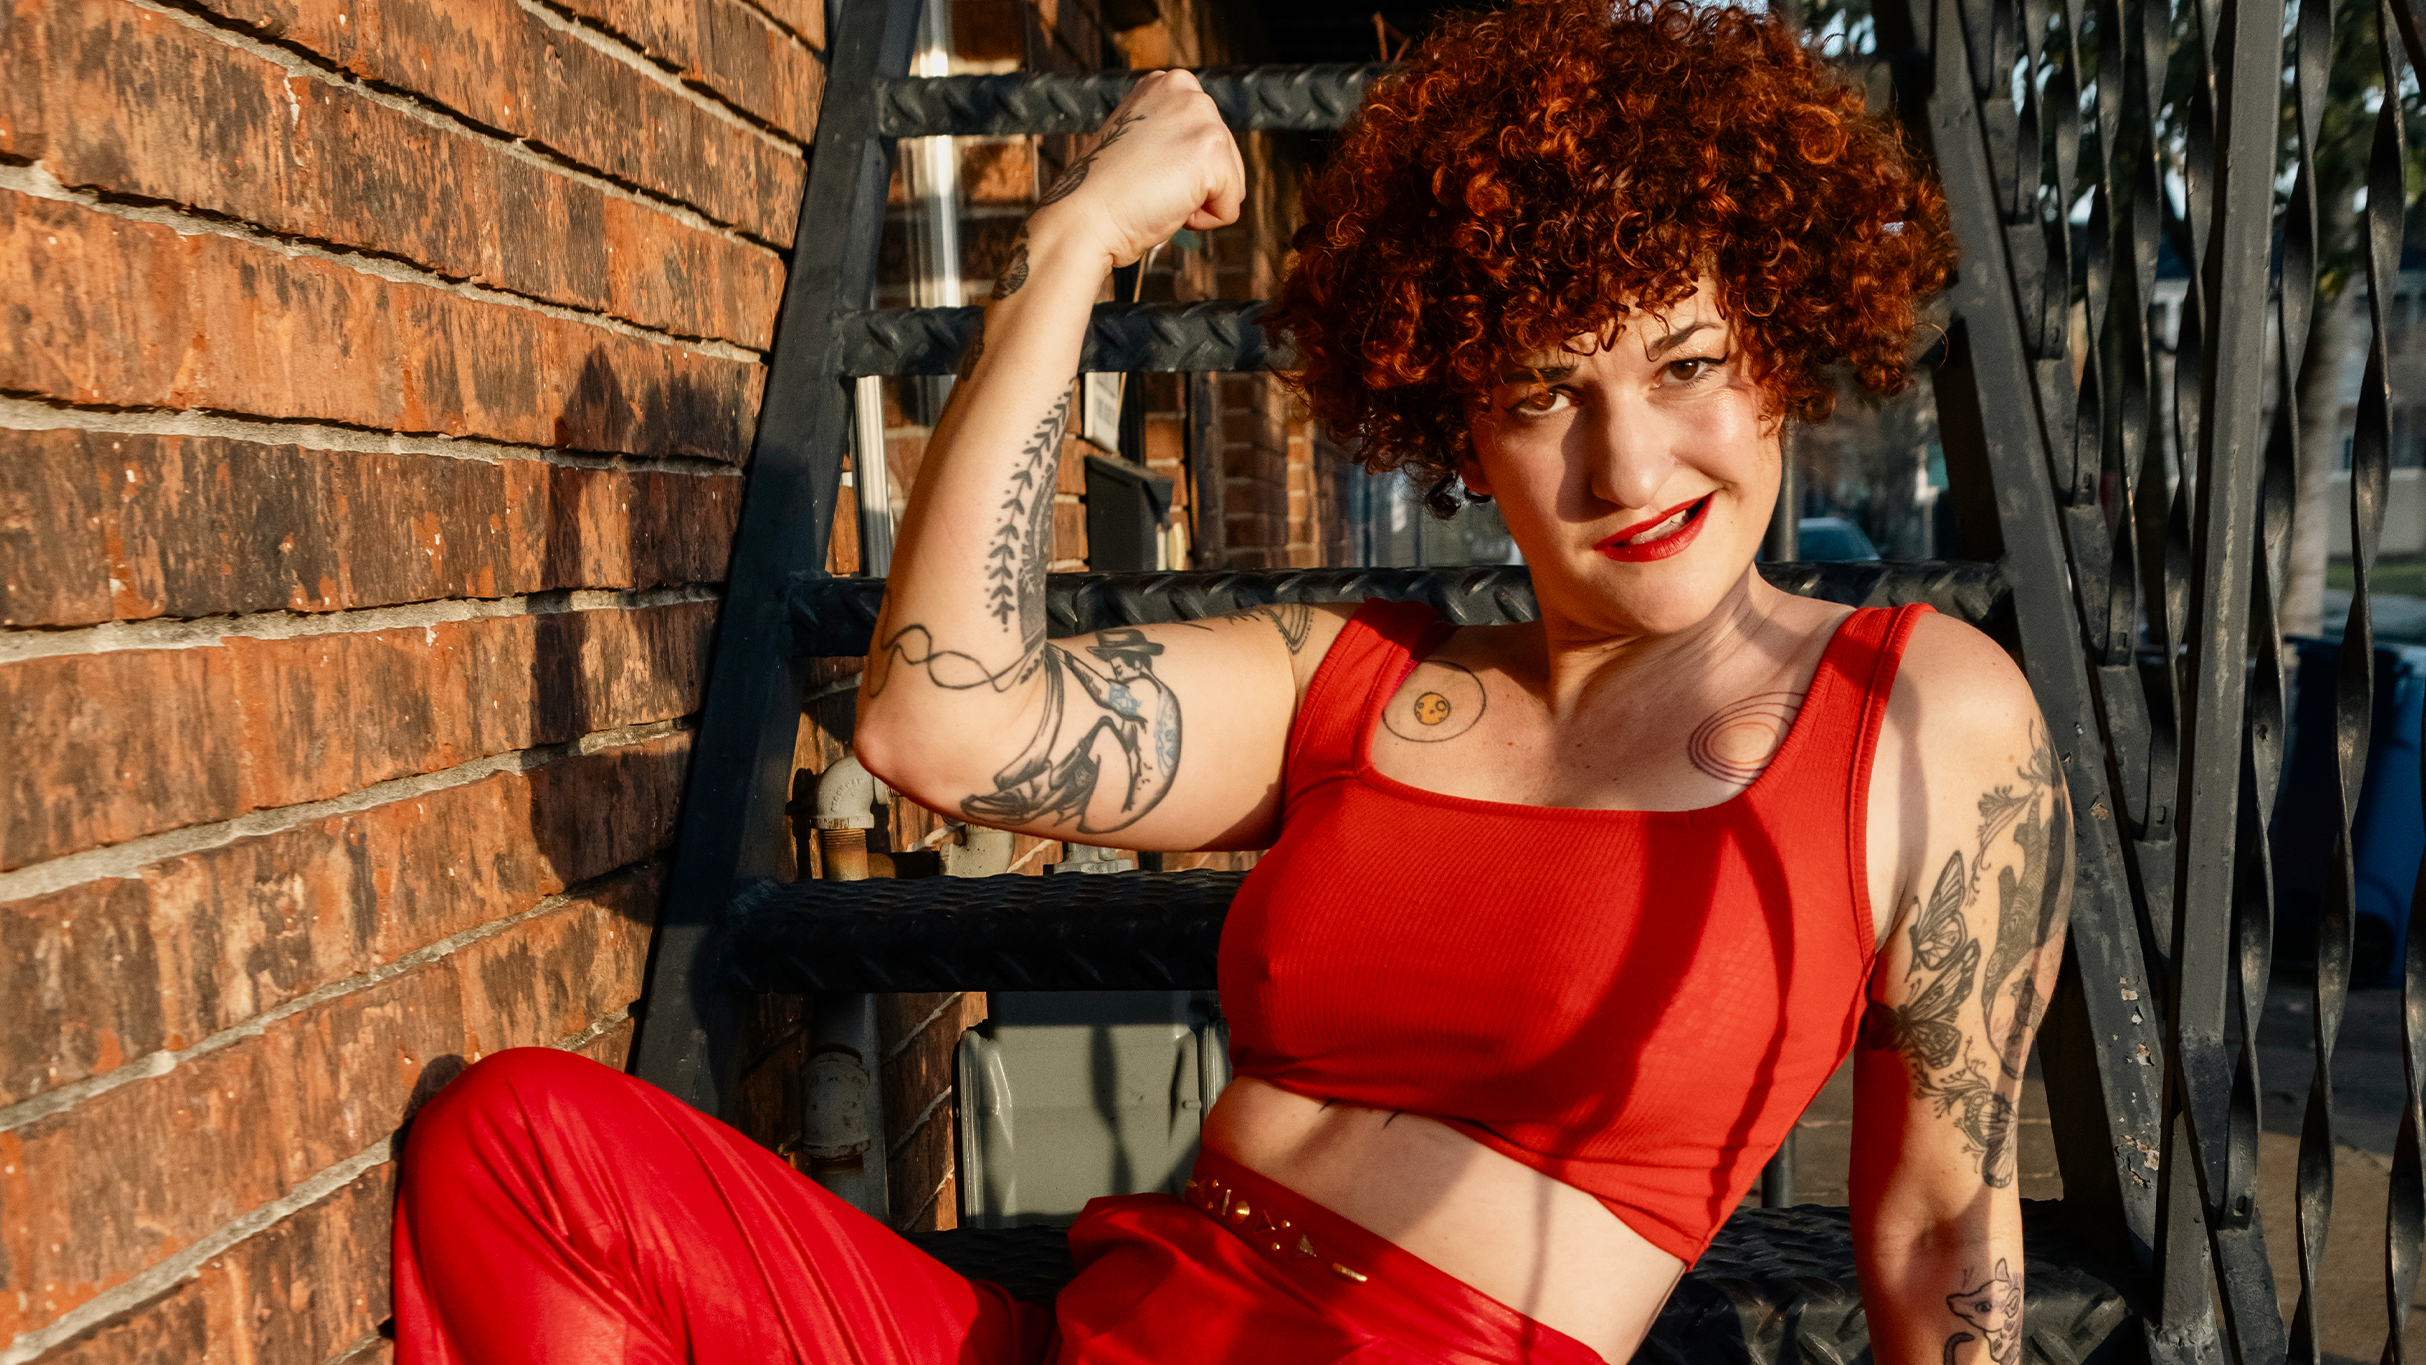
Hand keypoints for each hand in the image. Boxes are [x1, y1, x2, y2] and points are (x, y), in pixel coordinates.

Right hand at [1025, 71, 1245, 271]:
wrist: (1082, 217)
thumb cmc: (1102, 192)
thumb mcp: (1139, 142)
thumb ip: (1170, 135)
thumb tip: (1193, 157)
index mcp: (1166, 84)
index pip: (1205, 138)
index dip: (1179, 170)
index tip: (1143, 172)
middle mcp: (1185, 89)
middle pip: (1225, 157)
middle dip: (1193, 184)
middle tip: (1148, 186)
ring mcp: (1201, 115)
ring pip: (1231, 181)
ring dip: (1198, 202)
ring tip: (1156, 194)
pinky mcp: (1213, 148)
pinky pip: (1231, 206)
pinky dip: (1204, 221)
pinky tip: (1167, 206)